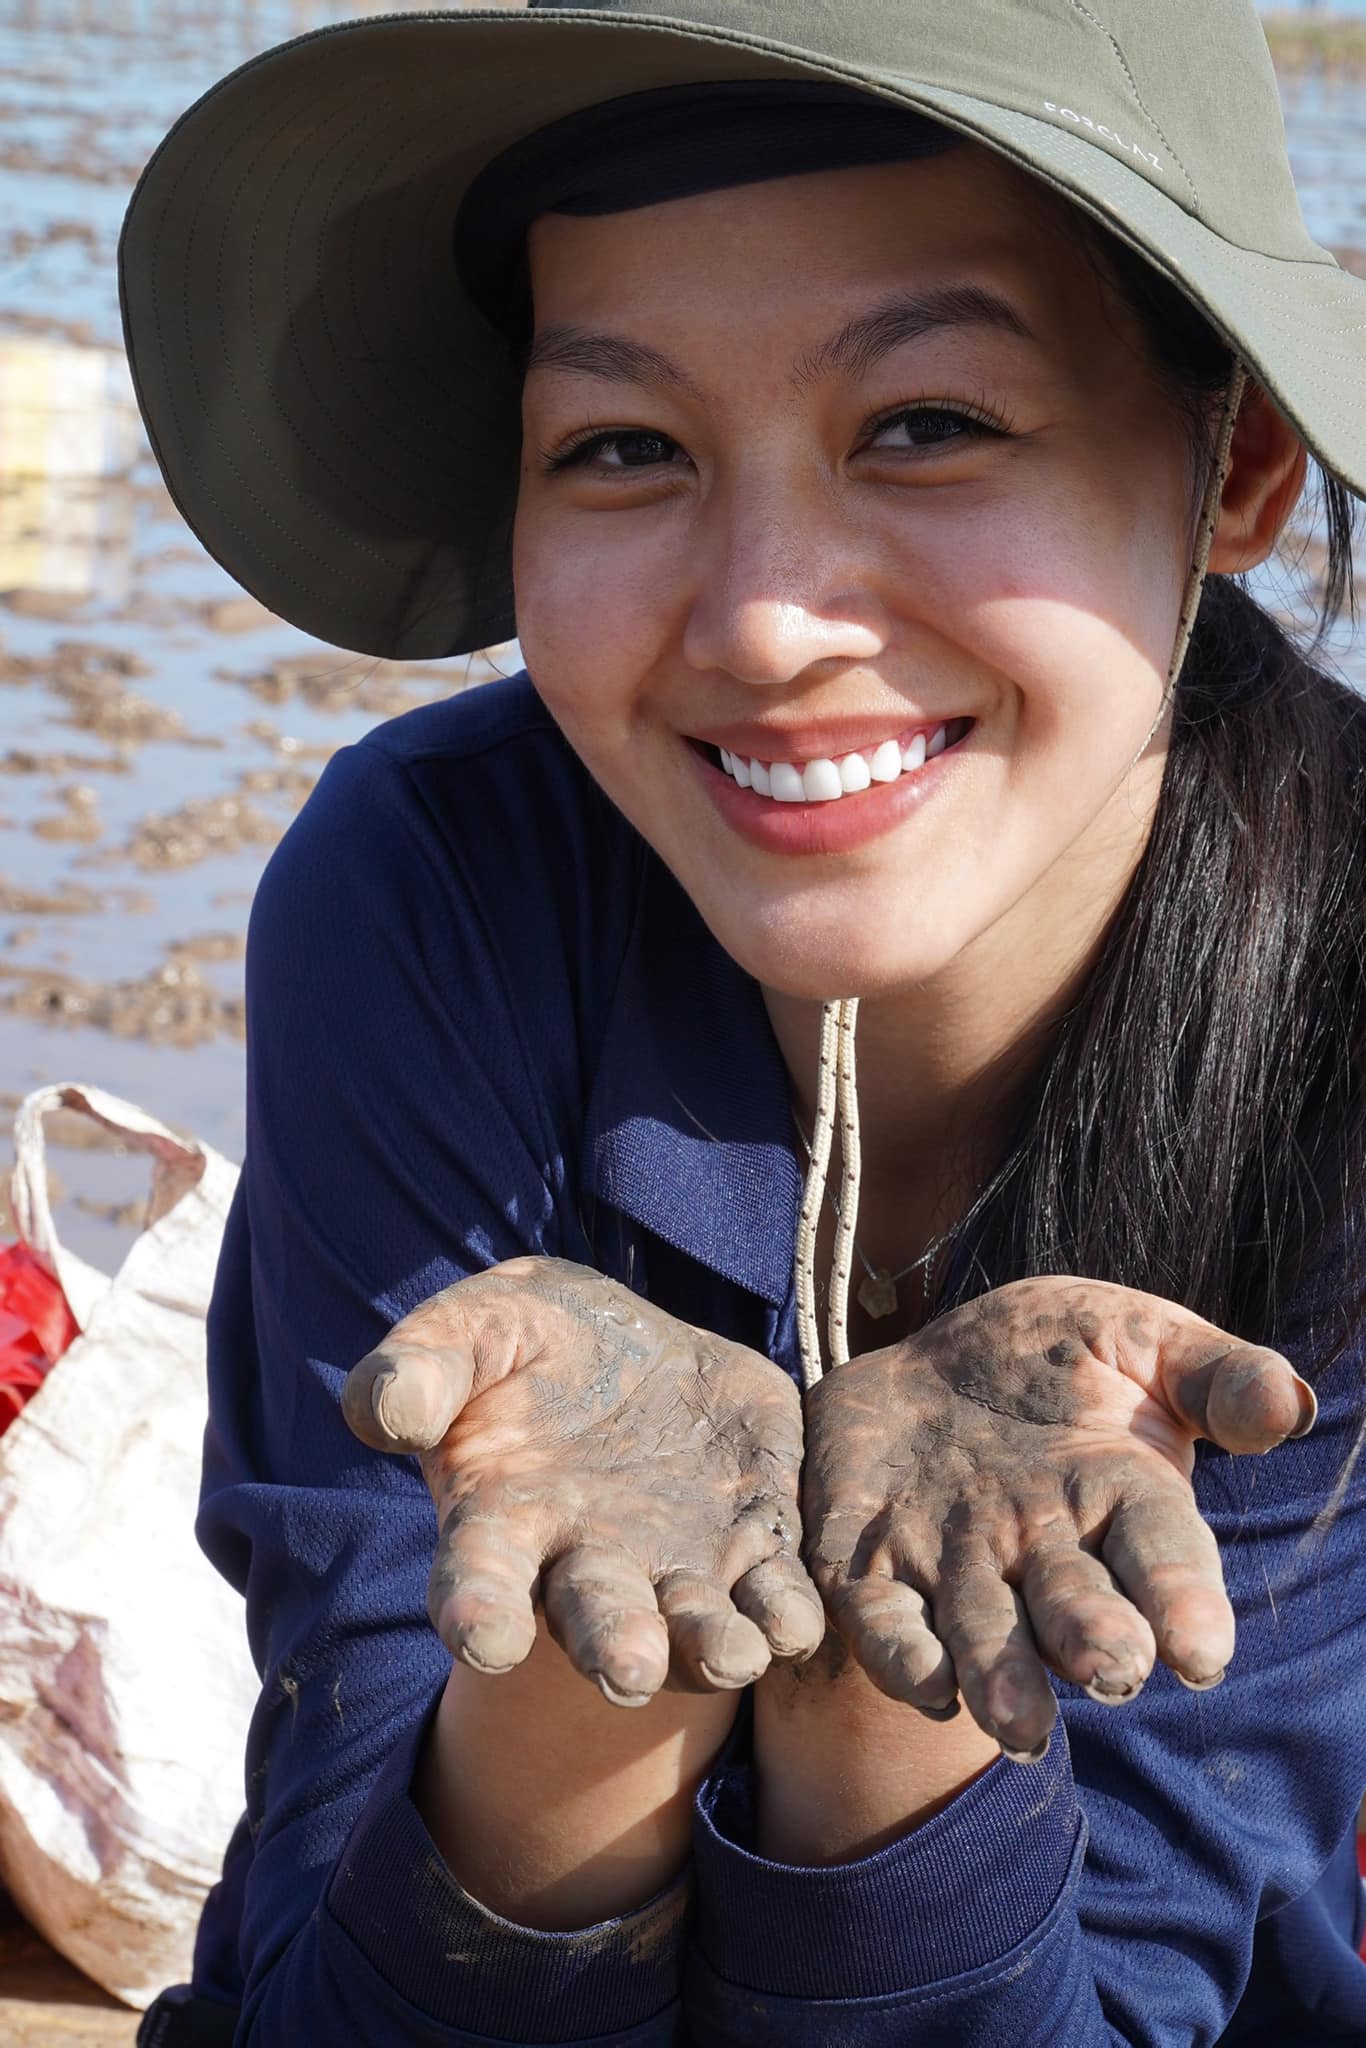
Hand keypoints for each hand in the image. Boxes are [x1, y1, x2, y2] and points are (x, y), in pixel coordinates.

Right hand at [343, 1257, 823, 1705]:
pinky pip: (775, 1591)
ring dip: (715, 1648)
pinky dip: (790, 1614)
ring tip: (735, 1656)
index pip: (478, 1583)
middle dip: (614, 1647)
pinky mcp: (754, 1537)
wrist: (623, 1337)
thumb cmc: (524, 1344)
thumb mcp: (470, 1328)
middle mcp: (588, 1563)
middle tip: (629, 1669)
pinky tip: (801, 1622)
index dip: (478, 1613)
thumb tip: (388, 1411)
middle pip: (597, 1621)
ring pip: (696, 1627)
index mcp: (503, 1522)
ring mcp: (677, 1562)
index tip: (485, 1641)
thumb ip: (423, 1366)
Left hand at [802, 1277, 1316, 1759]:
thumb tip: (1286, 1407)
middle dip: (1094, 1643)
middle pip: (1075, 1607)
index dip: (1183, 1601)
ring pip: (982, 1635)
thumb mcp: (1134, 1335)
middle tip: (1111, 1672)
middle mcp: (1042, 1549)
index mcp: (1119, 1495)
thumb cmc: (1053, 1355)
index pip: (1162, 1553)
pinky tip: (923, 1681)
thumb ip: (1214, 1374)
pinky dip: (900, 1656)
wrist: (927, 1358)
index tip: (1201, 1651)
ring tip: (1020, 1725)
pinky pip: (884, 1624)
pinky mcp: (870, 1570)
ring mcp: (956, 1565)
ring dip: (1000, 1680)